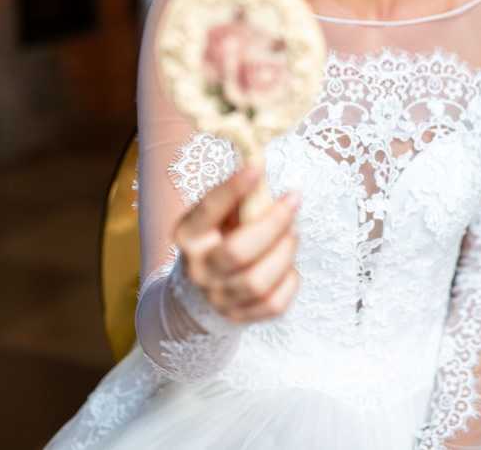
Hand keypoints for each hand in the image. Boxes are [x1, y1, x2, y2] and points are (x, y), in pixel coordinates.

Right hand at [173, 167, 300, 323]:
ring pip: (258, 281)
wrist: (202, 290)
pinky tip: (288, 266)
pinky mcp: (239, 317)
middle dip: (273, 223)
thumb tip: (261, 163)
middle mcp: (199, 269)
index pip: (209, 209)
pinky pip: (274, 304)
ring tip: (292, 234)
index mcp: (188, 235)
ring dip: (284, 252)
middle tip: (293, 201)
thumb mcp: (219, 214)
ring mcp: (218, 298)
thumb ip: (239, 197)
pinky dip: (289, 280)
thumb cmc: (219, 237)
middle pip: (237, 251)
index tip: (257, 166)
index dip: (233, 188)